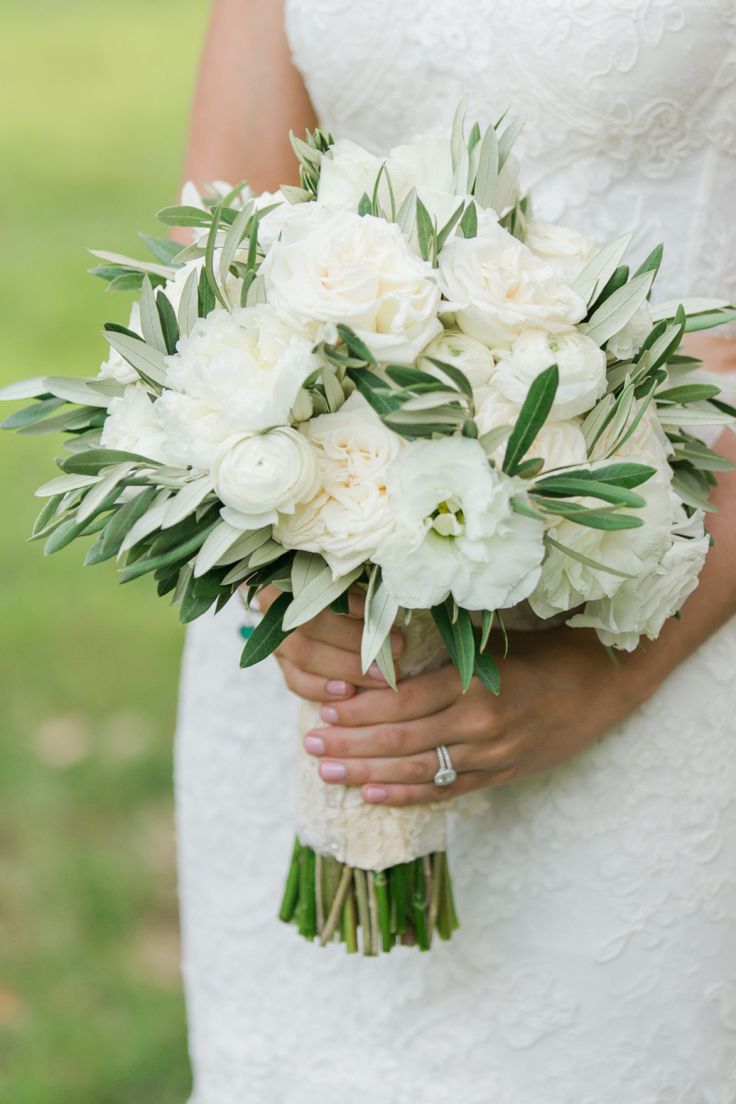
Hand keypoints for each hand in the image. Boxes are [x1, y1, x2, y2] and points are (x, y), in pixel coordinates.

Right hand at [255, 585, 404, 704]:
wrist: (317, 600)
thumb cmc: (342, 582)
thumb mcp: (348, 574)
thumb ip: (360, 582)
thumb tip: (390, 595)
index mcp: (289, 574)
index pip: (318, 589)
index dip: (351, 604)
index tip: (383, 615)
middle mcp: (274, 605)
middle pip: (312, 625)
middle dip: (357, 641)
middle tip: (399, 649)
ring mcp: (276, 635)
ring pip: (305, 656)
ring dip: (347, 668)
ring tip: (382, 676)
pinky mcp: (282, 662)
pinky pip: (295, 680)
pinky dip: (322, 689)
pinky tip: (348, 692)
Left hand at [302, 626, 651, 805]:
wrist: (603, 685)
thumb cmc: (544, 651)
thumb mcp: (494, 643)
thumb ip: (445, 655)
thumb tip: (382, 654)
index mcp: (476, 683)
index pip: (403, 702)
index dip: (360, 710)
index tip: (324, 710)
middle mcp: (480, 725)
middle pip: (401, 739)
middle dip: (350, 744)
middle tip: (310, 745)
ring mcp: (490, 757)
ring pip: (417, 770)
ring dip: (367, 773)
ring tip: (327, 772)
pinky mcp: (499, 776)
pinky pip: (445, 790)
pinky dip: (407, 795)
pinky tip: (372, 796)